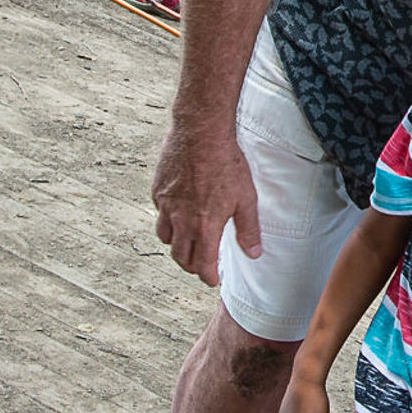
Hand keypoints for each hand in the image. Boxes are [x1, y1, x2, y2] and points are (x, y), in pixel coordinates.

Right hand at [153, 110, 261, 283]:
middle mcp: (181, 221)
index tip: (212, 280)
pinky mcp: (157, 190)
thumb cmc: (226, 163)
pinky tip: (177, 213)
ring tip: (187, 243)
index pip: (203, 264)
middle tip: (200, 266)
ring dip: (176, 245)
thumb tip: (254, 252)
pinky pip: (159, 213)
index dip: (208, 277)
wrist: (200, 133)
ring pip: (165, 238)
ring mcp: (166, 205)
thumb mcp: (246, 198)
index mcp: (204, 226)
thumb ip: (249, 229)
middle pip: (180, 257)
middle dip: (191, 266)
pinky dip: (167, 220)